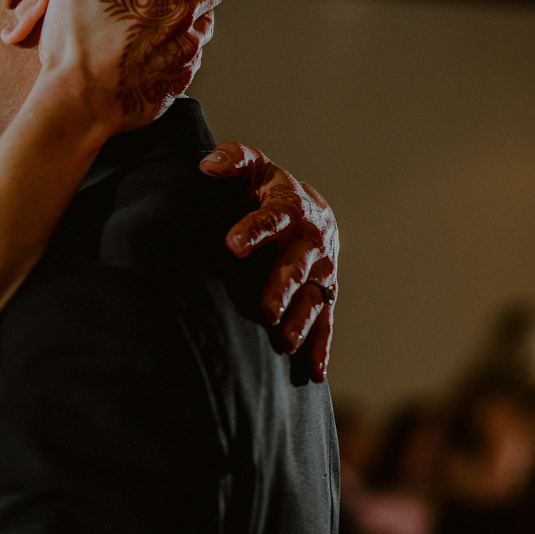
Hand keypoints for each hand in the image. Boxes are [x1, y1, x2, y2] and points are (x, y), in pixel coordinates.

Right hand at [38, 0, 232, 133]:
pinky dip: (186, 47)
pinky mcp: (179, 80)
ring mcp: (184, 51)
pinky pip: (193, 57)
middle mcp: (181, 16)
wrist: (78, 105)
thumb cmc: (71, 44)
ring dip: (201, 12)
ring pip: (207, 23)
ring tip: (187, 10)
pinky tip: (169, 48)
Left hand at [200, 142, 338, 379]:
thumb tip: (208, 165)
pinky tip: (312, 373)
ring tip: (285, 342)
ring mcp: (321, 271)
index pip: (271, 218)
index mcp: (290, 208)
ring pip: (314, 298)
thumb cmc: (269, 190)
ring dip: (302, 321)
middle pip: (297, 265)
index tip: (232, 244)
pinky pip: (326, 322)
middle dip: (282, 287)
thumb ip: (233, 160)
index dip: (253, 230)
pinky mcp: (324, 294)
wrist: (312, 210)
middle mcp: (310, 241)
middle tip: (267, 308)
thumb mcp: (254, 168)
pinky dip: (321, 347)